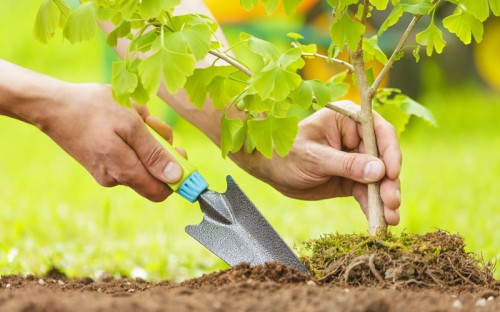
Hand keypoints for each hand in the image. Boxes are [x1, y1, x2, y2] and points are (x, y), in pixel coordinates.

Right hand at [38, 82, 183, 200]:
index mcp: (124, 171)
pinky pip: (126, 154)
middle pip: (153, 173)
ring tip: (132, 115)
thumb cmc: (92, 109)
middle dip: (159, 147)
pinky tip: (121, 119)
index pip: (161, 191)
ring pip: (140, 160)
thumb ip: (154, 153)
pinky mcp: (100, 163)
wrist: (51, 105)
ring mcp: (106, 172)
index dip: (177, 176)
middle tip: (151, 123)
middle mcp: (115, 178)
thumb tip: (176, 177)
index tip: (180, 152)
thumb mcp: (130, 124)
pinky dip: (131, 137)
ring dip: (144, 138)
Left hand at [232, 101, 401, 224]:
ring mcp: (356, 160)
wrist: (270, 170)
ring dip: (385, 198)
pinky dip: (374, 206)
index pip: (379, 132)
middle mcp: (357, 137)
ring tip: (390, 218)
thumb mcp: (314, 158)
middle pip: (384, 159)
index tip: (392, 174)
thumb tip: (380, 171)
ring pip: (379, 179)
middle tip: (392, 203)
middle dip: (389, 182)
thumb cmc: (287, 154)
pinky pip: (367, 192)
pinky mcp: (352, 179)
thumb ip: (346, 164)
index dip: (390, 152)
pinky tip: (380, 221)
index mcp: (348, 119)